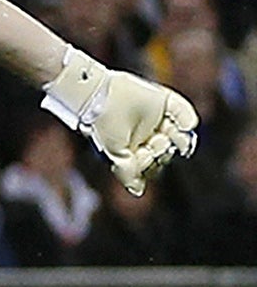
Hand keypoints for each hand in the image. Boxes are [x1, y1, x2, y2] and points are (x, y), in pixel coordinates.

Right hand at [91, 73, 200, 195]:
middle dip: (164, 149)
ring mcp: (157, 117)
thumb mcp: (114, 153)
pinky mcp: (164, 101)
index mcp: (135, 145)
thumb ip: (126, 173)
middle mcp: (147, 133)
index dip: (152, 161)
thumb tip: (138, 191)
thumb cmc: (102, 125)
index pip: (153, 161)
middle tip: (156, 142)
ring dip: (180, 138)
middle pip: (168, 148)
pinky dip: (187, 119)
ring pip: (179, 133)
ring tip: (169, 135)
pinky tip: (184, 125)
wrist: (99, 95)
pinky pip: (182, 111)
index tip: (143, 154)